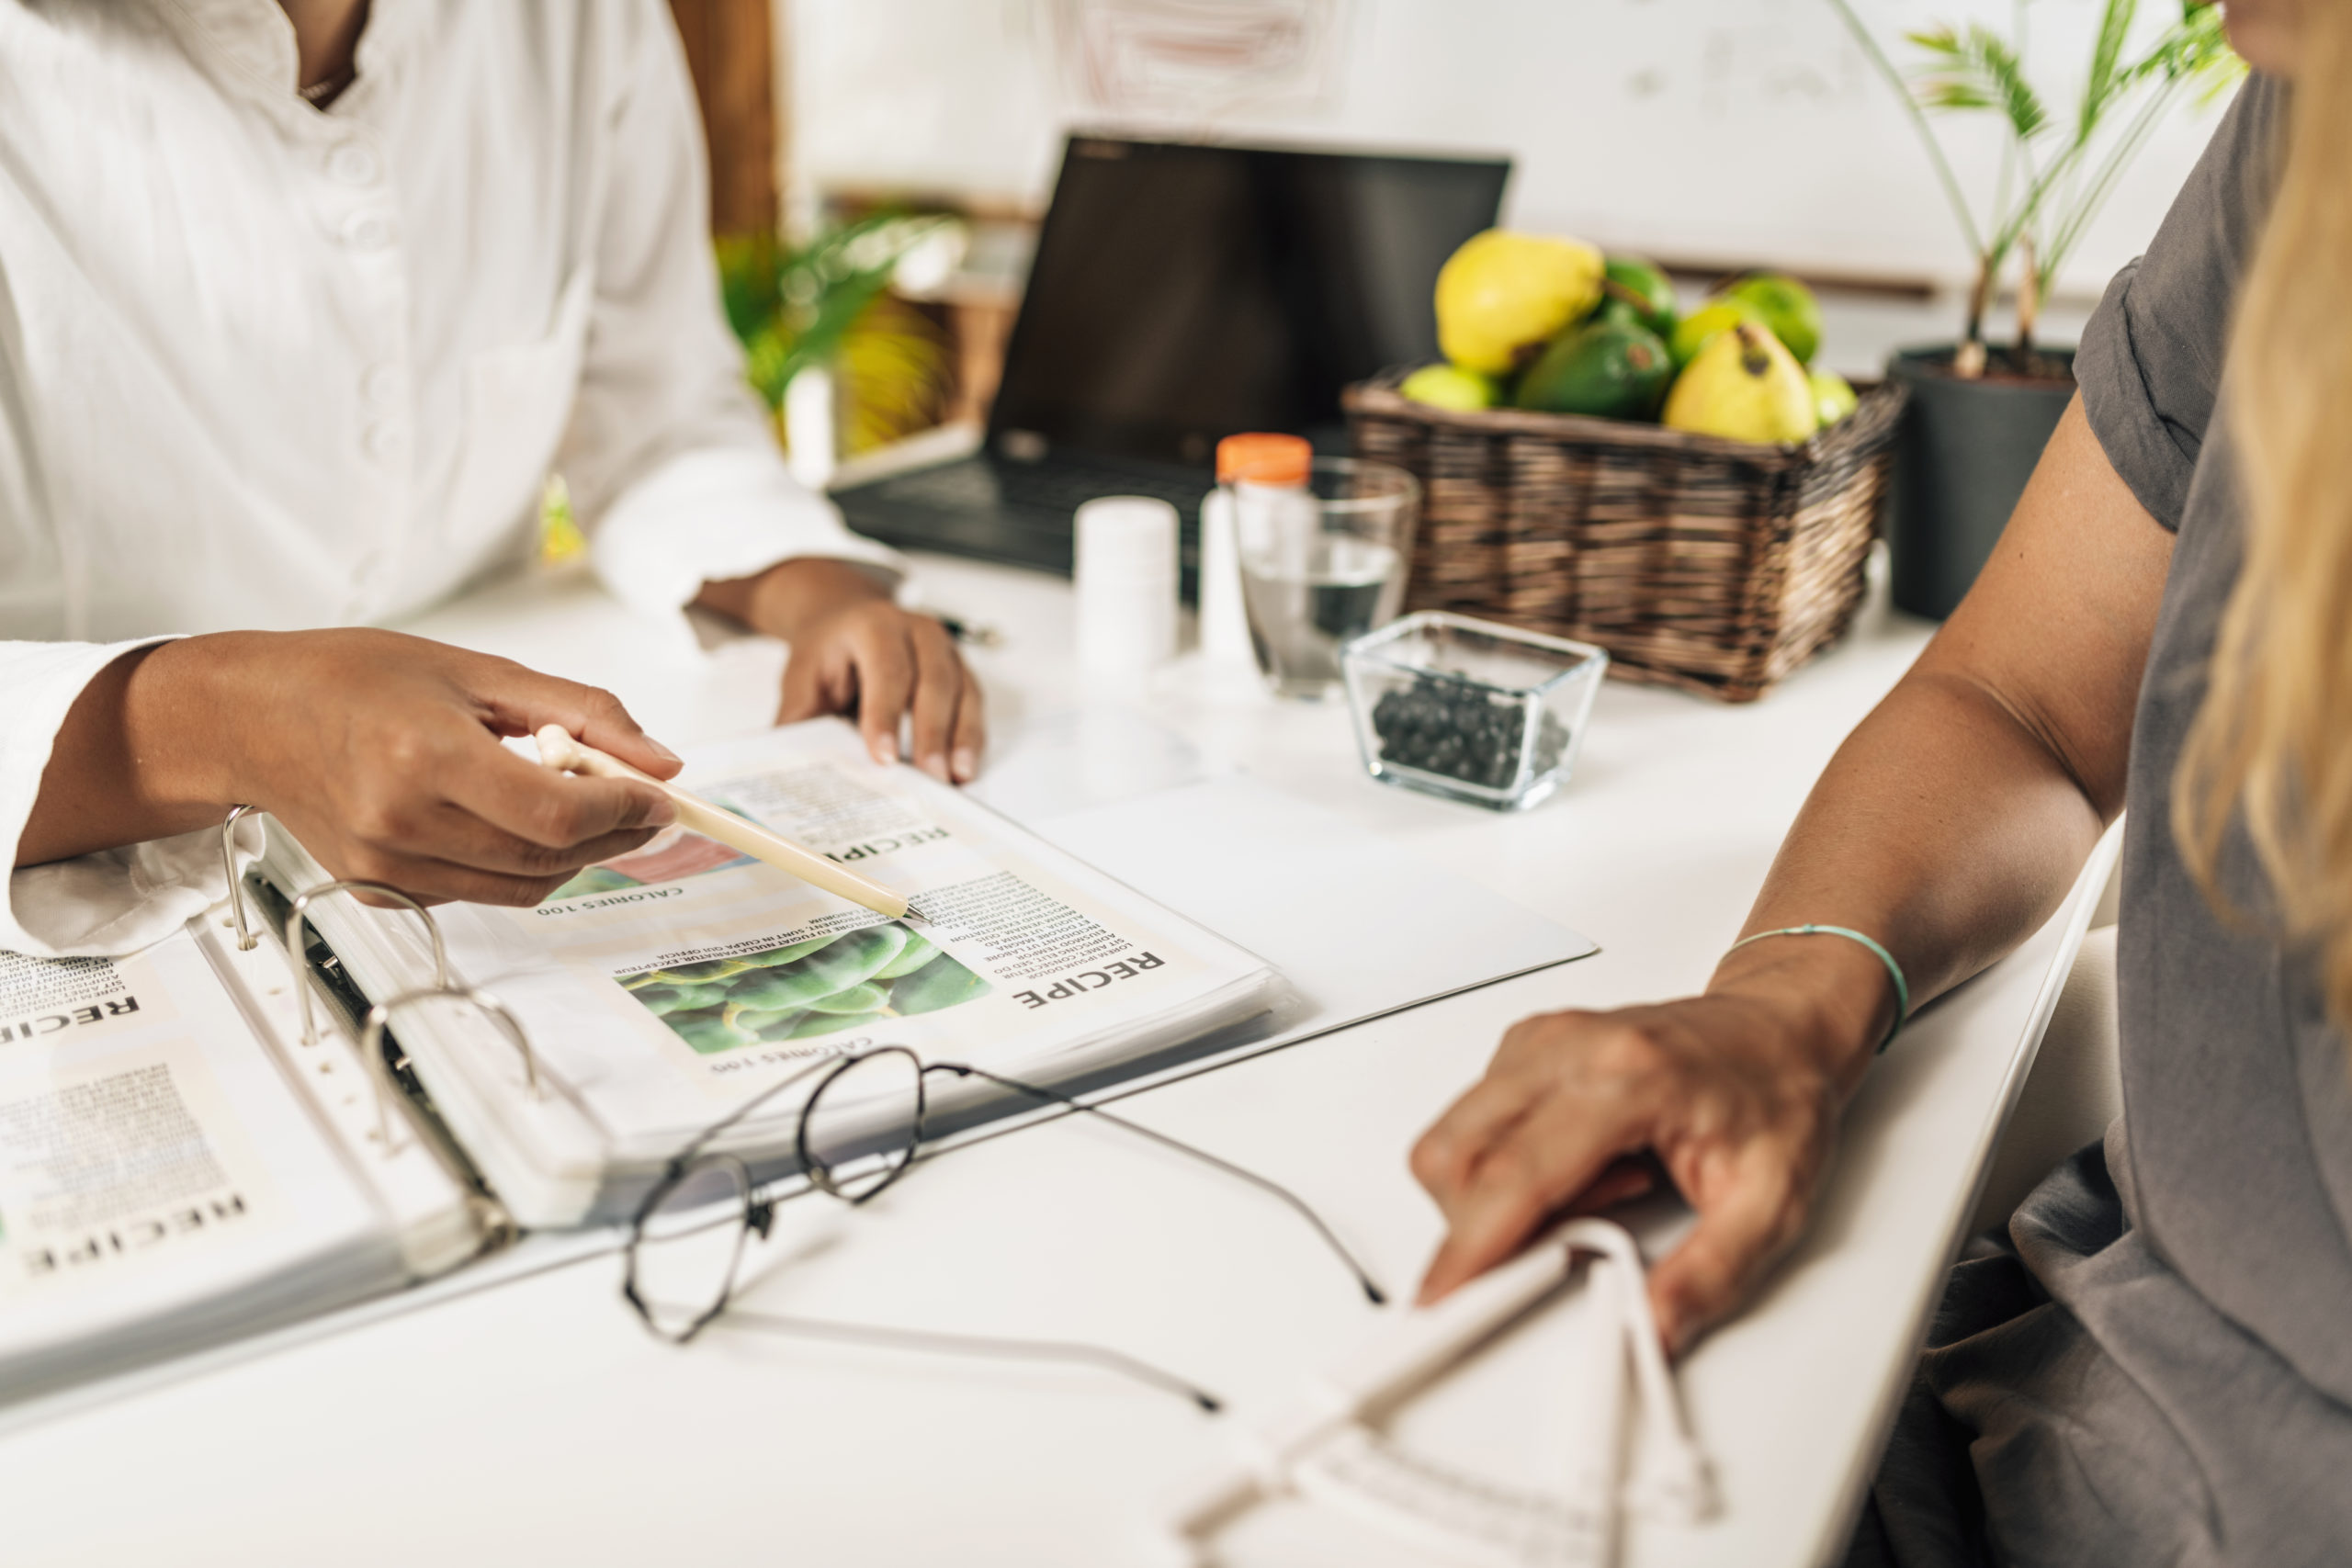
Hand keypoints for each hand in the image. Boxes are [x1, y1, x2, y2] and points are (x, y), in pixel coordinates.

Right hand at [22, 629, 682, 904]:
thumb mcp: (475, 671)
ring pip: (523, 887)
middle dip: (612, 832)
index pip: (556, 813)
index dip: (623, 809)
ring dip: (572, 854)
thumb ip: (580, 713)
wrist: (251, 720)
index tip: (658, 796)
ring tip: (579, 804)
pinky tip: (507, 818)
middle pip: (549, 856)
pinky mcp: (380, 893)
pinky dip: (517, 863)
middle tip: (638, 800)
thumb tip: (663, 760)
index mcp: (425, 756)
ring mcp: (386, 867)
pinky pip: (480, 893)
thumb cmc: (354, 680)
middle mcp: (401, 823)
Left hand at [698, 558, 984, 783]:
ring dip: (962, 738)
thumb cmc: (827, 652)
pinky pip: (975, 704)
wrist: (847, 617)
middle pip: (934, 681)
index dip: (886, 714)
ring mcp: (945, 649)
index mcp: (873, 627)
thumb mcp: (802, 677)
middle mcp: (917, 631)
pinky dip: (972, 738)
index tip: (883, 757)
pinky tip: (965, 770)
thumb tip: (788, 767)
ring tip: (957, 778)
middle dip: (933, 732)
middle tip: (930, 777)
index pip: (886, 670)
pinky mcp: (961, 670)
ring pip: (963, 692)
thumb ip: (799, 717)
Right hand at [1409, 941, 1889, 1353]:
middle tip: (1559, 1248)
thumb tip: (1656, 1324)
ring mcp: (1541, 1041)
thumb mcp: (1772, 1202)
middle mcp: (1569, 1048)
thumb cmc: (1777, 1094)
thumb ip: (1711, 1274)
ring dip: (1496, 1196)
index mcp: (1627, 1079)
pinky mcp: (1527, 1046)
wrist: (1781, 1028)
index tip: (1446, 1296)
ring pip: (1453, 1137)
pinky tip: (1578, 1167)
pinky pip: (1473, 1121)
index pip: (1517, 1173)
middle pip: (1459, 1154)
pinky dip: (1506, 1165)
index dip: (1472, 1245)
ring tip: (1592, 1196)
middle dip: (1481, 1229)